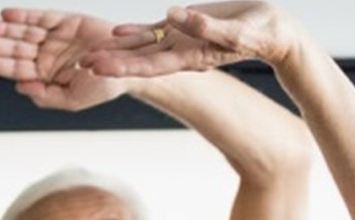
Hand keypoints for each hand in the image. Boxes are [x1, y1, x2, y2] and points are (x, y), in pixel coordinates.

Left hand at [0, 9, 134, 111]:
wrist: (131, 67)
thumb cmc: (105, 86)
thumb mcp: (74, 100)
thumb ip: (47, 97)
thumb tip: (20, 87)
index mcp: (44, 75)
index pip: (14, 69)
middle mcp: (45, 55)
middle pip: (13, 49)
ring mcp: (54, 37)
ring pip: (22, 32)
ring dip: (2, 29)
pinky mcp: (64, 21)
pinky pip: (40, 18)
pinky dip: (23, 17)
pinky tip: (7, 15)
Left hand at [86, 3, 298, 78]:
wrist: (273, 31)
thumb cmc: (262, 33)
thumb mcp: (238, 31)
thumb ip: (207, 27)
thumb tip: (175, 16)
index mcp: (192, 58)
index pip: (151, 65)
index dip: (124, 66)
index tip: (99, 68)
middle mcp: (181, 53)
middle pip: (138, 60)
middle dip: (110, 62)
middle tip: (80, 64)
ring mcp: (181, 40)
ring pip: (141, 47)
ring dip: (115, 51)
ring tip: (87, 53)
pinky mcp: (184, 26)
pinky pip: (153, 30)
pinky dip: (133, 32)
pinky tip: (113, 32)